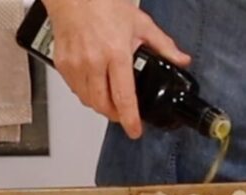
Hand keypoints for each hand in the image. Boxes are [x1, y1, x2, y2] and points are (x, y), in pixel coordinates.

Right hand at [44, 0, 190, 138]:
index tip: (135, 131)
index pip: (123, 96)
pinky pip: (75, 90)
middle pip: (103, 105)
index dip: (130, 119)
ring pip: (88, 101)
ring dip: (101, 106)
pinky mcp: (63, 65)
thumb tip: (182, 60)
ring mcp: (76, 65)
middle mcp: (94, 62)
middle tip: (124, 115)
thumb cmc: (103, 5)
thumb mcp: (141, 23)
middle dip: (116, 115)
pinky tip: (95, 86)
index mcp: (116, 53)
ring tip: (110, 101)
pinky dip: (86, 94)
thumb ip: (164, 45)